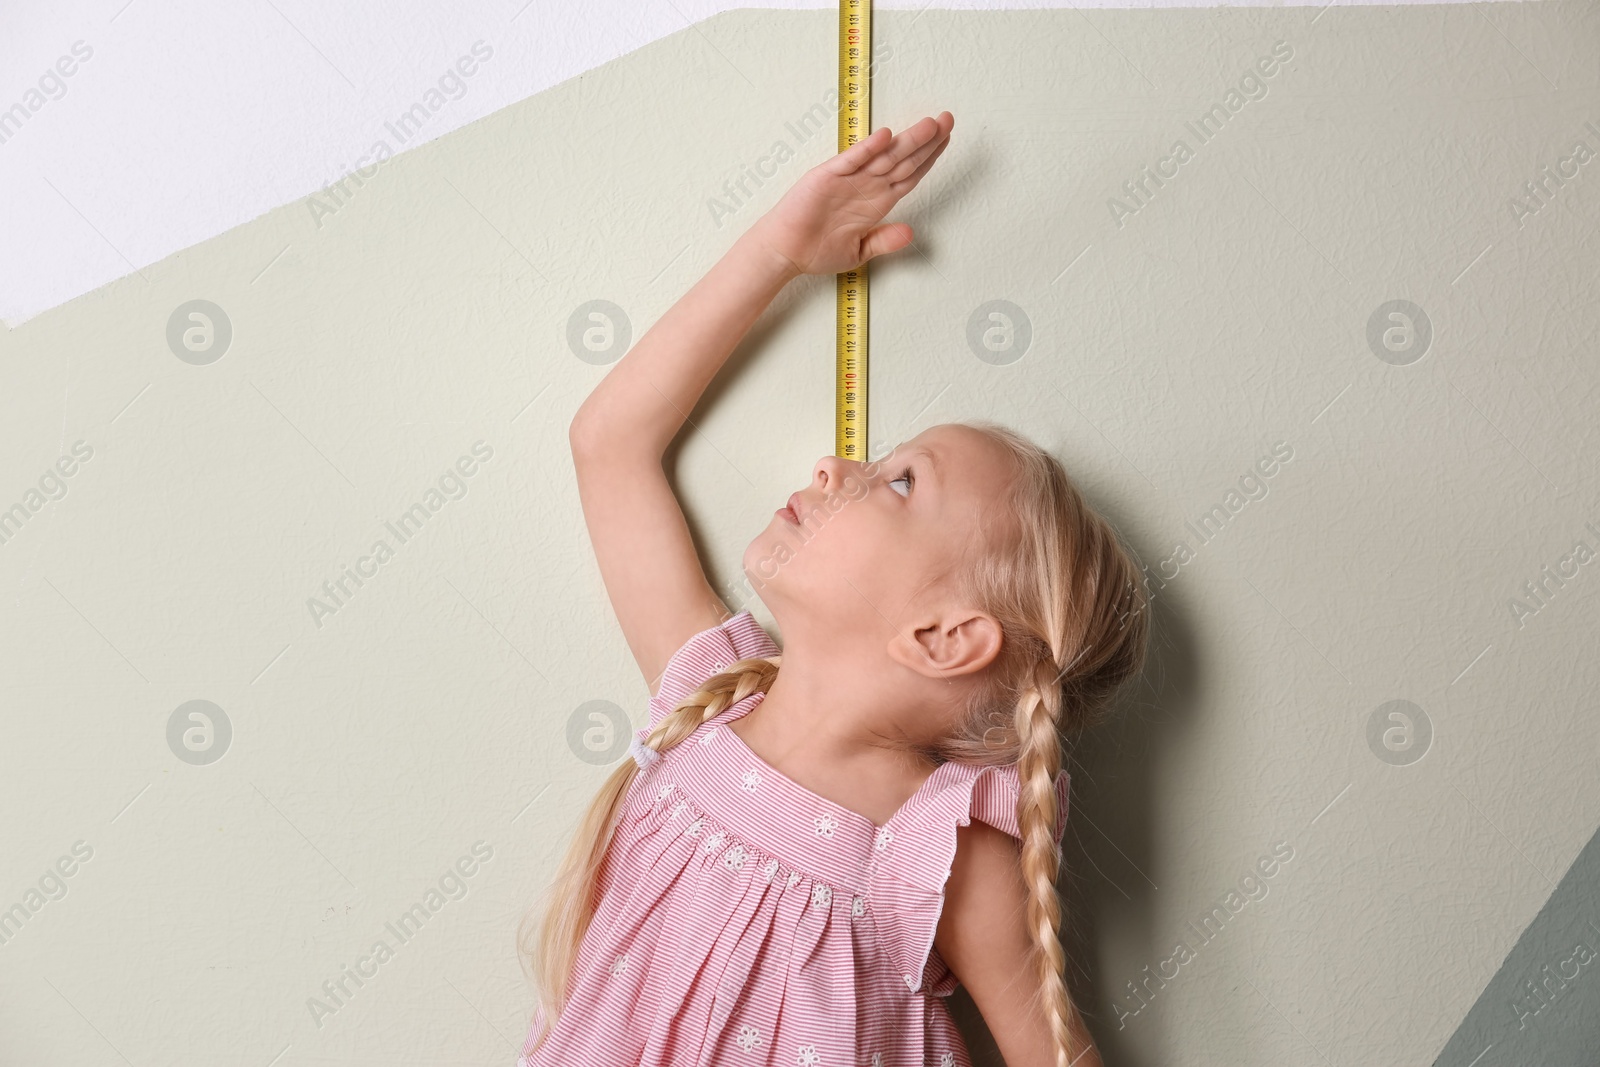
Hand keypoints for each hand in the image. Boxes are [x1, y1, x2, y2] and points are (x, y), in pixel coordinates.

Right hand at [749, 112, 953, 276]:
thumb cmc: (816, 250)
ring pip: (884, 156)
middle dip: (927, 141)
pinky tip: (885, 135)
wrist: (785, 252)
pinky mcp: (827, 177)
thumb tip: (911, 233)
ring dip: (908, 140)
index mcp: (876, 202)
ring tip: (930, 125)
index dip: (929, 158)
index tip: (946, 140)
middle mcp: (866, 186)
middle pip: (903, 160)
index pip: (909, 174)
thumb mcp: (858, 251)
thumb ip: (884, 240)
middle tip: (948, 120)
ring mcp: (848, 179)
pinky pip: (851, 160)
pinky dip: (868, 148)